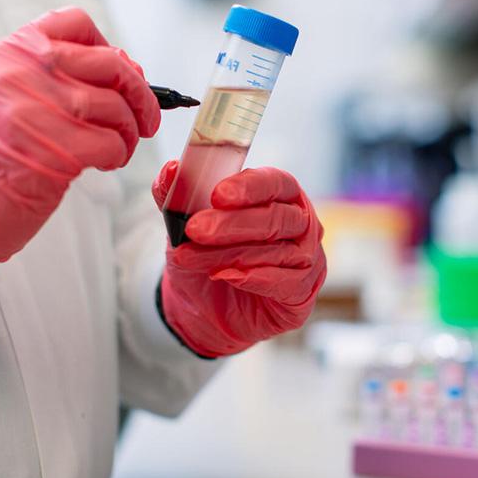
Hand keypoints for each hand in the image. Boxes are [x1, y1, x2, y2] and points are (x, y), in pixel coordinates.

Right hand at [0, 8, 160, 284]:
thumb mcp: (11, 98)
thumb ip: (59, 78)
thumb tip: (129, 72)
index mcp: (11, 53)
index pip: (76, 25)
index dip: (108, 49)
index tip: (117, 75)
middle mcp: (22, 72)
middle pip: (109, 64)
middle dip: (139, 94)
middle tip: (146, 118)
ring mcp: (37, 110)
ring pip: (116, 107)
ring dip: (128, 133)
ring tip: (117, 149)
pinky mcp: (56, 150)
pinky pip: (113, 143)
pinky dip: (118, 156)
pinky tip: (103, 163)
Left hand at [152, 162, 326, 357]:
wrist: (208, 307)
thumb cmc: (207, 256)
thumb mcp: (184, 227)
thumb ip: (176, 197)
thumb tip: (170, 170)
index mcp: (280, 195)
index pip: (274, 182)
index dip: (248, 187)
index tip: (217, 194)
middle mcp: (300, 223)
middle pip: (274, 217)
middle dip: (230, 223)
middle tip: (194, 229)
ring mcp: (307, 258)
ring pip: (274, 251)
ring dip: (229, 254)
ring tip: (191, 257)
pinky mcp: (302, 291)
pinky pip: (286, 282)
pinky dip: (254, 278)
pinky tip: (226, 276)